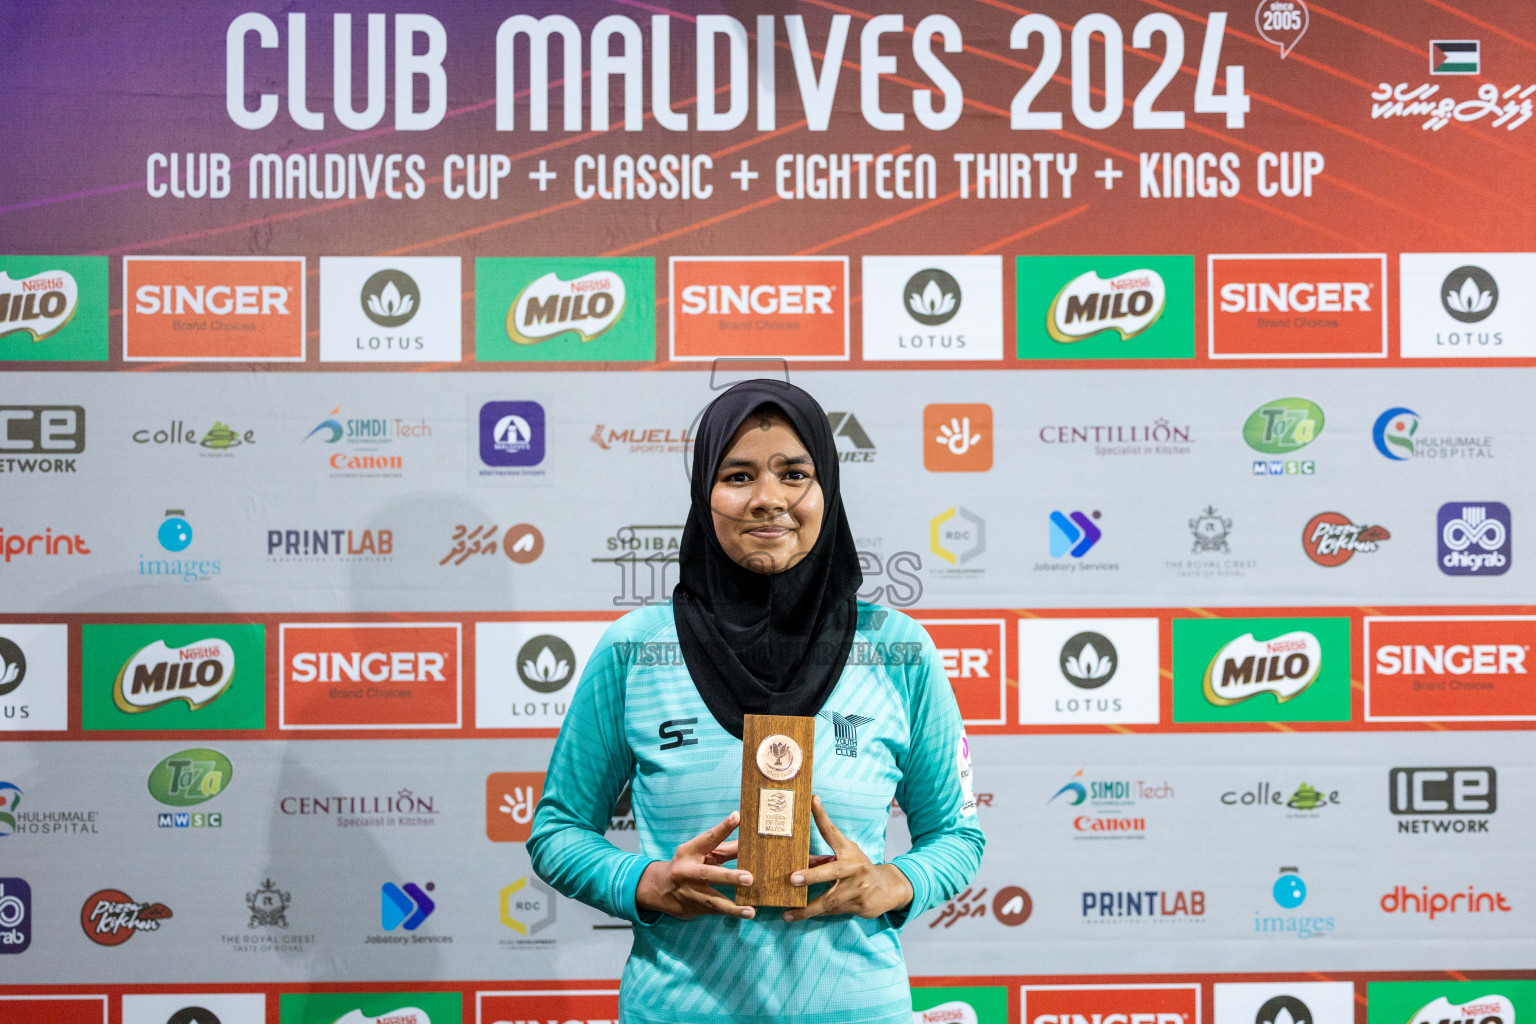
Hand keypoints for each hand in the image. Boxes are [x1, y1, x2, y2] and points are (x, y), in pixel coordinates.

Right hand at [635, 810, 756, 920]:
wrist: (660, 888)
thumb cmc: (688, 864)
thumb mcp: (701, 853)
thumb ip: (724, 849)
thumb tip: (750, 844)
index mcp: (689, 852)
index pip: (708, 838)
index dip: (723, 828)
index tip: (737, 817)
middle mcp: (686, 872)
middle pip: (708, 874)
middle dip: (729, 877)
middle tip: (749, 878)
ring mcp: (688, 892)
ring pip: (712, 900)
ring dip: (732, 907)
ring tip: (750, 911)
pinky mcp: (693, 908)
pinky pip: (714, 911)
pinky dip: (730, 912)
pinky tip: (745, 914)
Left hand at [781, 795, 913, 921]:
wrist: (888, 888)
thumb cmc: (857, 870)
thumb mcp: (843, 859)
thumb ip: (821, 860)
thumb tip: (795, 859)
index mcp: (848, 850)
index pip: (832, 831)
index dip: (822, 815)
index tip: (812, 800)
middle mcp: (854, 867)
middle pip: (831, 872)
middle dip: (811, 876)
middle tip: (792, 878)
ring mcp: (858, 888)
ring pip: (829, 900)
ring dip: (806, 908)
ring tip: (787, 913)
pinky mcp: (859, 905)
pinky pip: (832, 911)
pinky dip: (815, 914)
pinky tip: (798, 916)